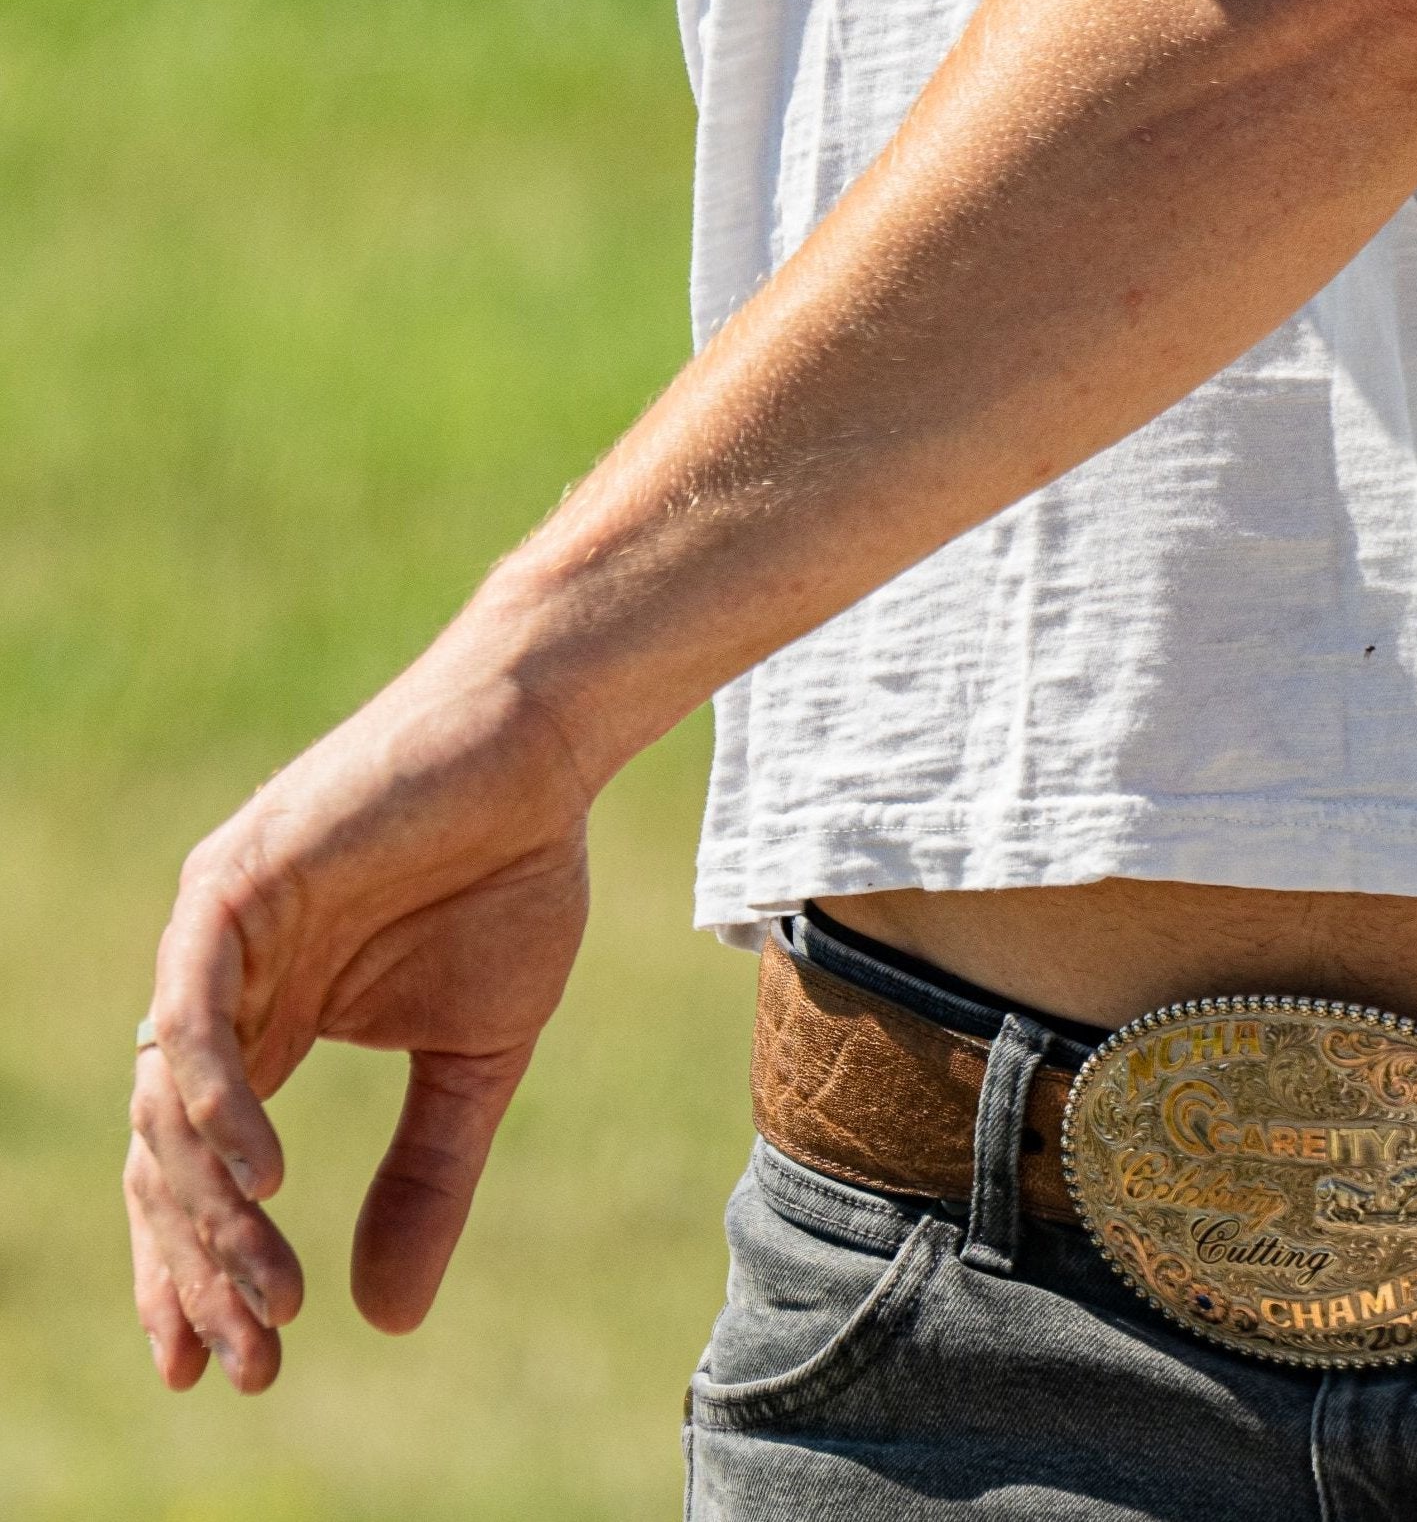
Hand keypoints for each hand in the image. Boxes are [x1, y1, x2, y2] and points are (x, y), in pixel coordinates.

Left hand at [127, 649, 592, 1392]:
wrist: (543, 749)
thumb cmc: (513, 875)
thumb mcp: (475, 1057)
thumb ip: (425, 1175)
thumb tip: (385, 1322)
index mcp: (266, 1023)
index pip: (197, 1172)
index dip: (200, 1273)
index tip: (225, 1369)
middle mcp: (222, 987)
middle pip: (169, 1159)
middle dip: (201, 1268)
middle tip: (249, 1357)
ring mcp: (217, 936)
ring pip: (169, 1103)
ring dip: (211, 1212)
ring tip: (268, 1293)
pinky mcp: (231, 883)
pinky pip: (190, 1013)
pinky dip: (212, 1101)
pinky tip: (262, 1178)